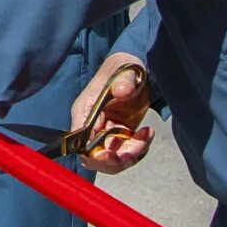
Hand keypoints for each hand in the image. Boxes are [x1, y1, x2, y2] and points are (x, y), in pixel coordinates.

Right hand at [71, 52, 154, 173]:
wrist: (136, 68)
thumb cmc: (124, 66)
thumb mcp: (125, 71)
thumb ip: (123, 81)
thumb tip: (122, 91)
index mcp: (85, 111)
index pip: (79, 143)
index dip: (93, 154)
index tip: (111, 154)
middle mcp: (93, 126)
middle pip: (96, 157)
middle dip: (115, 160)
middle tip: (133, 152)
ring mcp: (107, 132)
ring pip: (113, 158)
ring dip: (130, 154)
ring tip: (145, 137)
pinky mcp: (120, 134)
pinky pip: (126, 151)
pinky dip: (139, 148)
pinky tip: (147, 133)